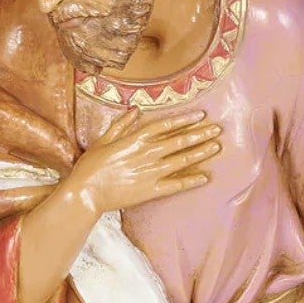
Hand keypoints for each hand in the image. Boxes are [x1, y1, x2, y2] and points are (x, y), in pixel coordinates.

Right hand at [66, 108, 221, 215]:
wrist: (86, 192)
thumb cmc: (91, 166)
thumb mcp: (103, 140)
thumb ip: (121, 125)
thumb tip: (135, 110)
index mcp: (136, 139)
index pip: (166, 126)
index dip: (185, 120)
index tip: (200, 115)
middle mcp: (148, 153)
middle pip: (180, 141)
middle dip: (200, 134)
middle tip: (217, 129)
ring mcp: (152, 172)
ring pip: (182, 160)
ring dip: (201, 152)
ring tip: (216, 147)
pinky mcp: (152, 191)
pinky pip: (176, 185)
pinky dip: (191, 181)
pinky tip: (205, 177)